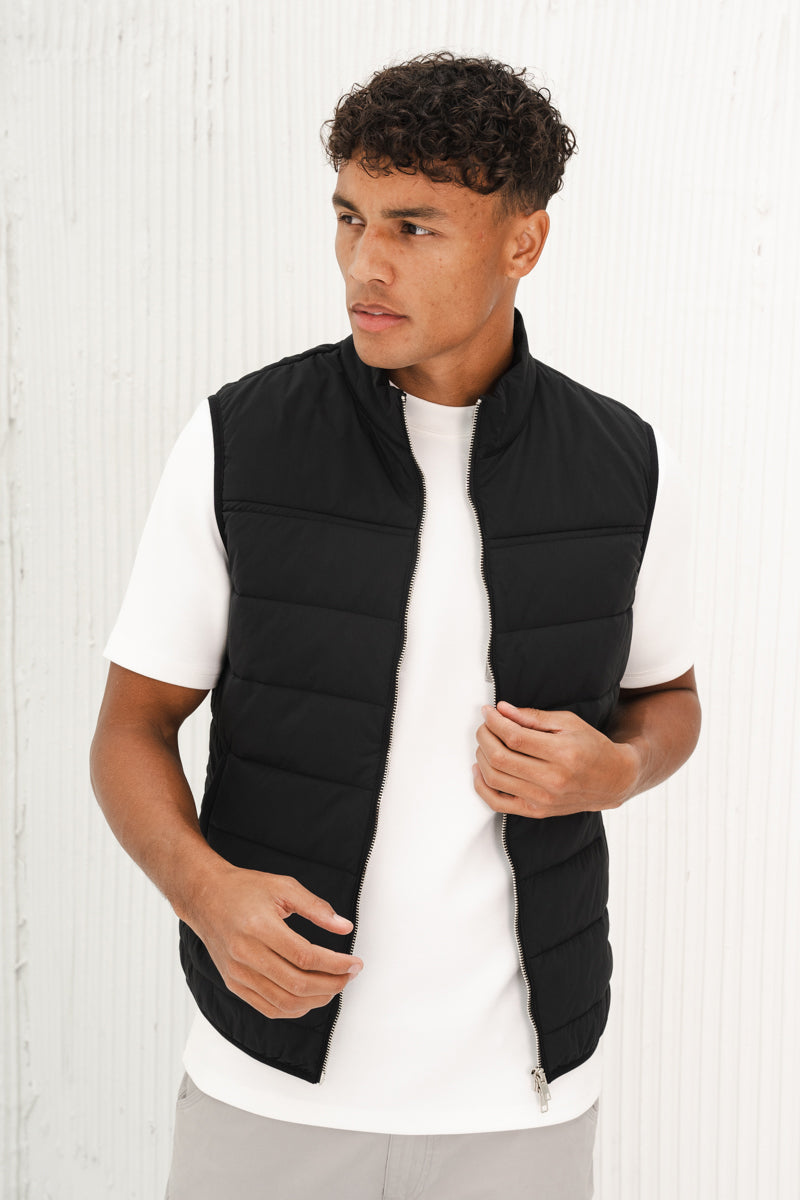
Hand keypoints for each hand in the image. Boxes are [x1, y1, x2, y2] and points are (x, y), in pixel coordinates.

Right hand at [186, 864, 364, 1018]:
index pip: (306, 957)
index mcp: (260, 927)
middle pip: (297, 984)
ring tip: (335, 986)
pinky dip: (294, 1008)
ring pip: (284, 1002)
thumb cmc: (244, 889)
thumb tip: (345, 927)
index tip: (355, 962)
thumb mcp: (283, 887)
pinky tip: (310, 997)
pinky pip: (268, 1007)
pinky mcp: (234, 983)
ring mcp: (238, 973)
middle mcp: (246, 954)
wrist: (205, 897)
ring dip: (316, 1000)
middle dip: (332, 984)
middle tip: (350, 975)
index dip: (336, 964)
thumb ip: (316, 908)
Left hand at [472, 700, 640, 817]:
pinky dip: (481, 786)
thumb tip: (502, 710)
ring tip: (485, 742)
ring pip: (495, 778)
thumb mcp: (568, 722)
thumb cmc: (591, 748)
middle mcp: (552, 779)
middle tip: (485, 725)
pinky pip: (497, 803)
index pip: (514, 737)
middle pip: (501, 758)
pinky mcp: (536, 811)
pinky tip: (480, 770)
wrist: (612, 780)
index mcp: (562, 753)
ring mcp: (542, 799)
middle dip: (485, 736)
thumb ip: (533, 717)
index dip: (494, 722)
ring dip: (482, 756)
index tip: (488, 711)